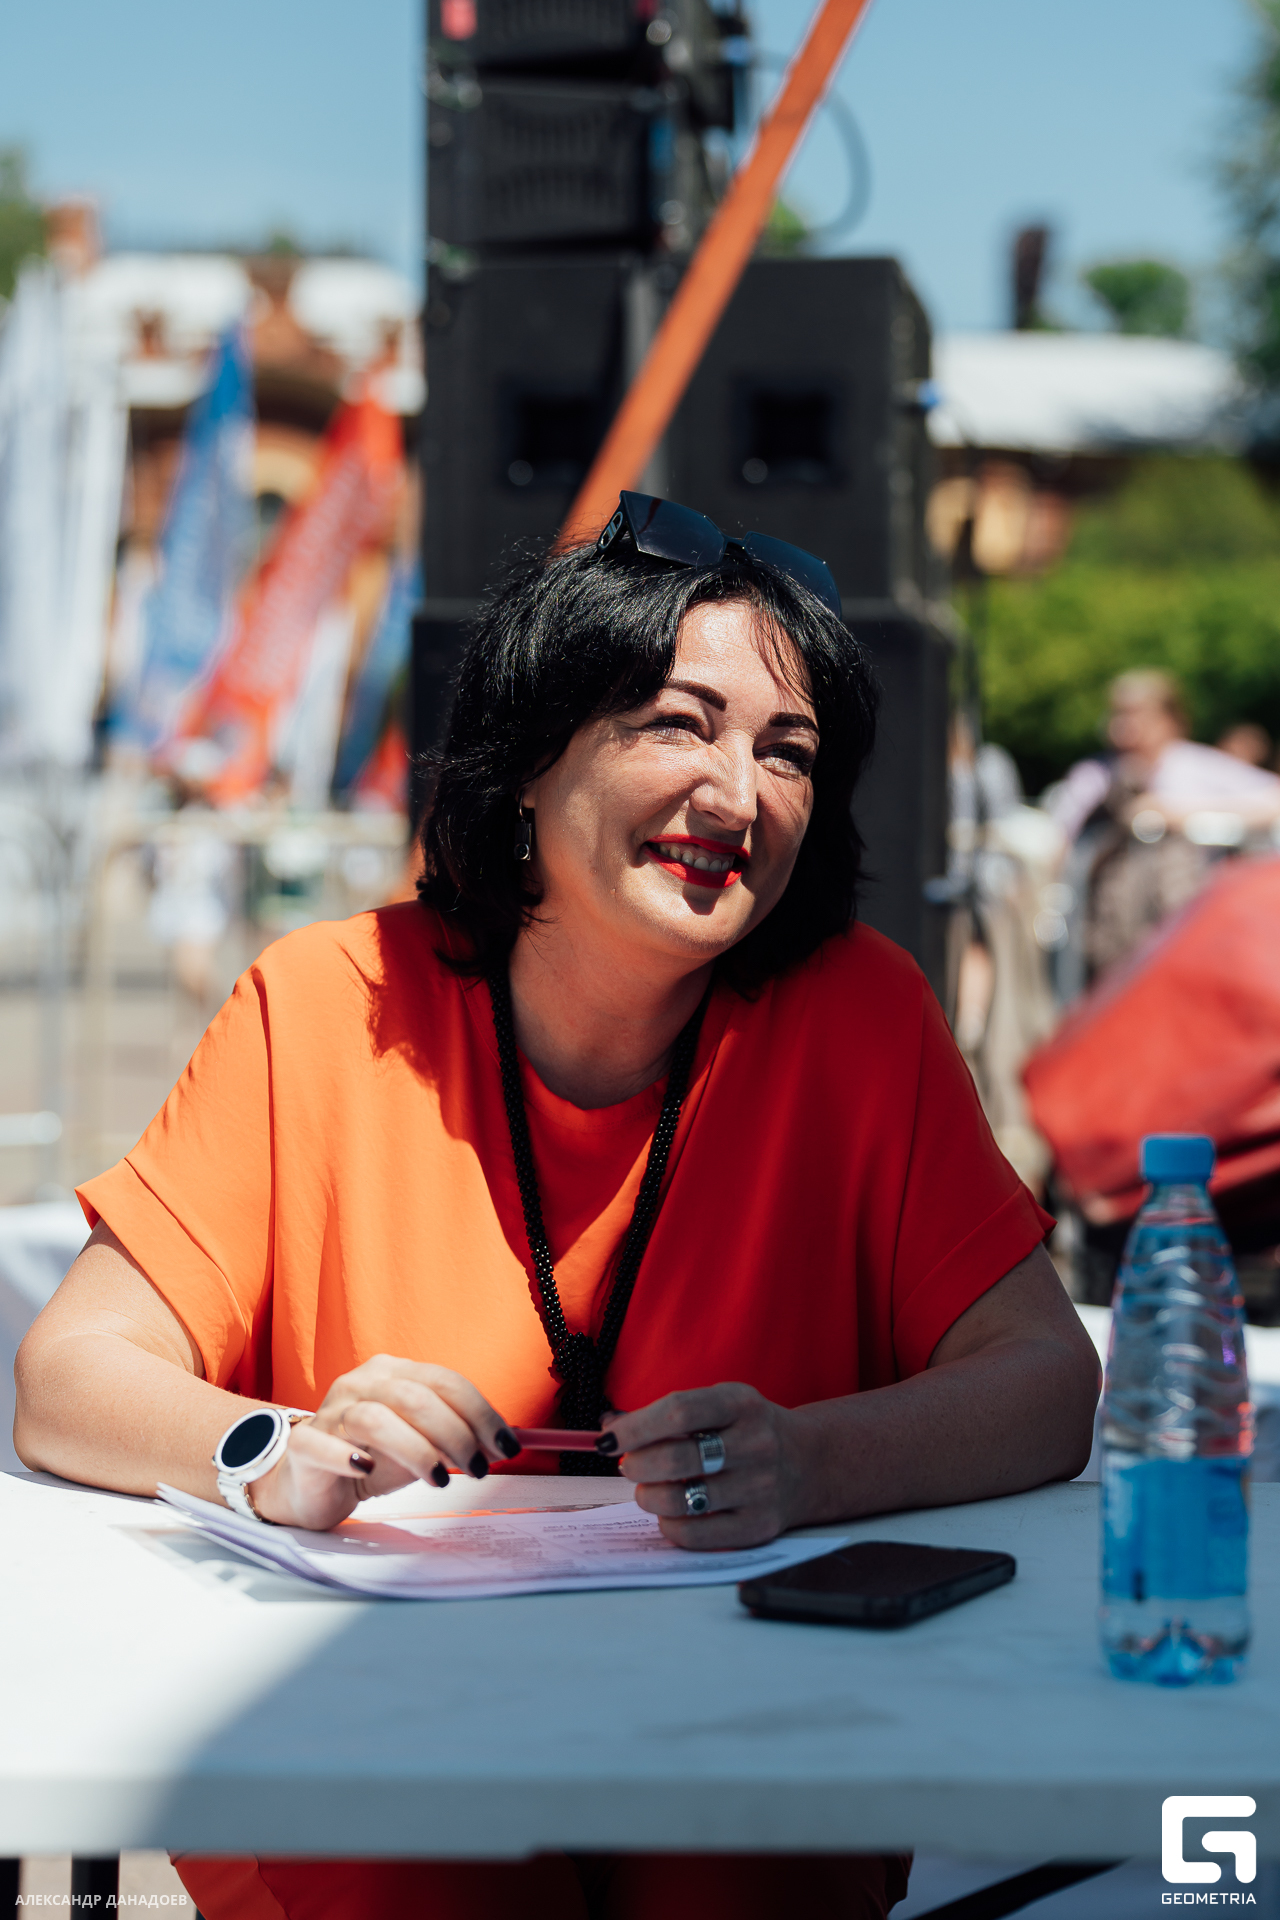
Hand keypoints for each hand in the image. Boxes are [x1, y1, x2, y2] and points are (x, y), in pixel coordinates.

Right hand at [250, 1356, 519, 1530]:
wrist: (311, 1484)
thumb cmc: (370, 1459)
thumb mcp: (422, 1447)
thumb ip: (457, 1440)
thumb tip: (503, 1445)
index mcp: (393, 1374)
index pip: (444, 1381)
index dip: (481, 1413)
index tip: (507, 1446)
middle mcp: (361, 1384)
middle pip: (415, 1397)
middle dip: (456, 1434)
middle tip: (478, 1469)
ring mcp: (329, 1412)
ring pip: (375, 1418)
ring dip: (416, 1449)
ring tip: (438, 1480)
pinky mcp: (304, 1445)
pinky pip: (322, 1444)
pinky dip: (348, 1456)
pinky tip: (369, 1471)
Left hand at [601, 1383, 808, 1550]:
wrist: (809, 1462)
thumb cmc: (746, 1430)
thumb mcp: (719, 1404)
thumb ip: (667, 1413)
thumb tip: (609, 1426)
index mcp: (742, 1404)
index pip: (678, 1413)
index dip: (635, 1428)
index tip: (608, 1439)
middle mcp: (756, 1444)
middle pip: (675, 1459)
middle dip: (636, 1464)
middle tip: (628, 1464)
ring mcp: (760, 1488)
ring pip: (680, 1500)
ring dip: (648, 1495)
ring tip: (648, 1488)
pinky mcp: (758, 1526)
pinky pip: (694, 1535)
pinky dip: (669, 1524)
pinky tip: (670, 1511)